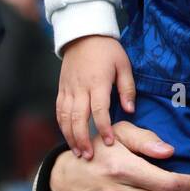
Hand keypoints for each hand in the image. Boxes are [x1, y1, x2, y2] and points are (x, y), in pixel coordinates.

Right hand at [57, 35, 135, 159]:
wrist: (82, 34)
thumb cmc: (107, 50)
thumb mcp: (123, 65)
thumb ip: (127, 88)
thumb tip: (130, 110)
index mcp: (97, 82)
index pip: (99, 109)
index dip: (103, 127)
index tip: (110, 142)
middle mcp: (80, 87)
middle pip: (78, 117)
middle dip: (83, 139)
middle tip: (89, 156)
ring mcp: (68, 89)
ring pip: (65, 117)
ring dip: (70, 136)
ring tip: (79, 152)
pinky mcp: (61, 89)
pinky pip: (59, 110)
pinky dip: (62, 126)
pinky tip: (68, 137)